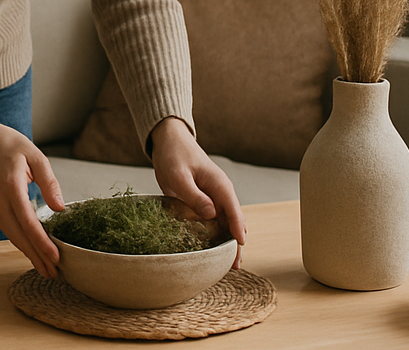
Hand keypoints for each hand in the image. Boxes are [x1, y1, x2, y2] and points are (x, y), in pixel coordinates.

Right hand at [0, 101, 66, 276]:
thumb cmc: (6, 143)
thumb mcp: (34, 154)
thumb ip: (49, 181)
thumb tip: (61, 208)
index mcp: (10, 185)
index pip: (27, 221)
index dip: (41, 242)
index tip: (56, 257)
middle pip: (18, 236)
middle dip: (36, 256)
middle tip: (54, 274)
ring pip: (11, 235)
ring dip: (28, 253)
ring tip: (46, 268)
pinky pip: (7, 229)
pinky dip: (20, 242)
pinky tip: (31, 251)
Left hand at [149, 116, 246, 265]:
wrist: (168, 143)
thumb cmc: (174, 156)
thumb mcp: (179, 175)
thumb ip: (194, 195)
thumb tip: (212, 215)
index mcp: (220, 185)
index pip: (234, 210)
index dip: (237, 229)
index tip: (240, 246)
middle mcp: (220, 194)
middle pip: (232, 222)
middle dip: (235, 244)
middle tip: (234, 266)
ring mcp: (212, 199)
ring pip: (223, 225)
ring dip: (225, 242)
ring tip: (225, 265)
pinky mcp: (202, 203)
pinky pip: (211, 222)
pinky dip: (213, 236)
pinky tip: (210, 251)